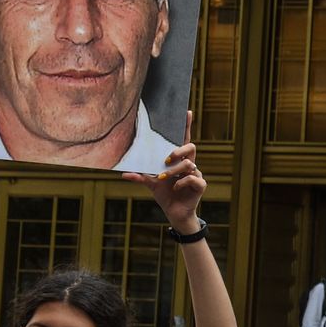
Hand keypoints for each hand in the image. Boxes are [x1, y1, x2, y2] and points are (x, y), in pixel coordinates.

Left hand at [123, 111, 204, 231]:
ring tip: (164, 178)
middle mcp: (189, 165)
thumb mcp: (151, 184)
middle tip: (166, 159)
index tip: (186, 112)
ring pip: (189, 164)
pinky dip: (181, 182)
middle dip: (178, 150)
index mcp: (179, 160)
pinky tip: (175, 188)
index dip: (186, 126)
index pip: (184, 140)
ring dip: (174, 171)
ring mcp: (196, 174)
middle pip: (191, 147)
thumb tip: (124, 173)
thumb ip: (141, 177)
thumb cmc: (165, 195)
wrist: (175, 214)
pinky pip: (193, 178)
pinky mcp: (200, 185)